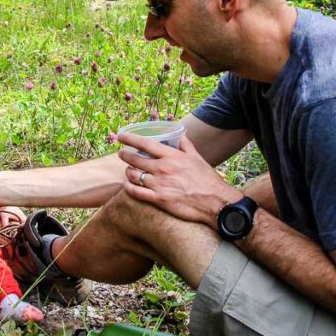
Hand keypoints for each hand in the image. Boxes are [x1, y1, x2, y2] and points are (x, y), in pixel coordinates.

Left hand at [117, 132, 240, 226]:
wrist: (214, 202)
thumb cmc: (206, 179)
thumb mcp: (197, 158)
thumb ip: (186, 145)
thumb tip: (180, 134)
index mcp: (171, 156)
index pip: (145, 144)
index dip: (130, 139)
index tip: (121, 137)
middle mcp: (163, 168)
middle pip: (135, 160)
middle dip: (125, 156)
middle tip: (122, 154)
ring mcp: (159, 184)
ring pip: (133, 176)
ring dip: (128, 172)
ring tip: (128, 171)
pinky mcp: (158, 200)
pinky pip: (136, 192)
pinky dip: (128, 187)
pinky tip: (127, 185)